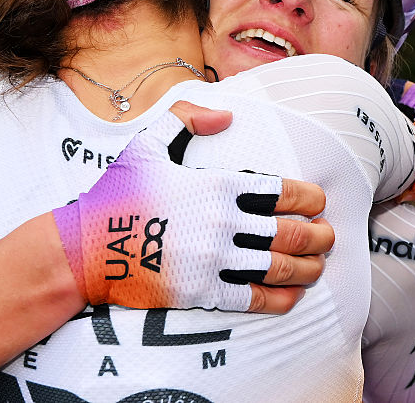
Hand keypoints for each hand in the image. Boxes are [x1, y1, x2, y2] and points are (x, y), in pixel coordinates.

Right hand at [53, 106, 333, 314]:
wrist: (86, 249)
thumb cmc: (117, 194)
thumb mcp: (147, 143)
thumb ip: (187, 117)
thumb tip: (226, 116)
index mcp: (215, 184)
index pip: (279, 190)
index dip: (307, 197)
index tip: (318, 203)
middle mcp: (221, 222)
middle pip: (288, 230)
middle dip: (318, 235)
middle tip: (328, 236)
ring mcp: (213, 259)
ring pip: (278, 266)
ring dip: (307, 267)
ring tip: (317, 267)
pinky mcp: (201, 292)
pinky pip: (253, 298)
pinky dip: (279, 299)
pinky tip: (291, 296)